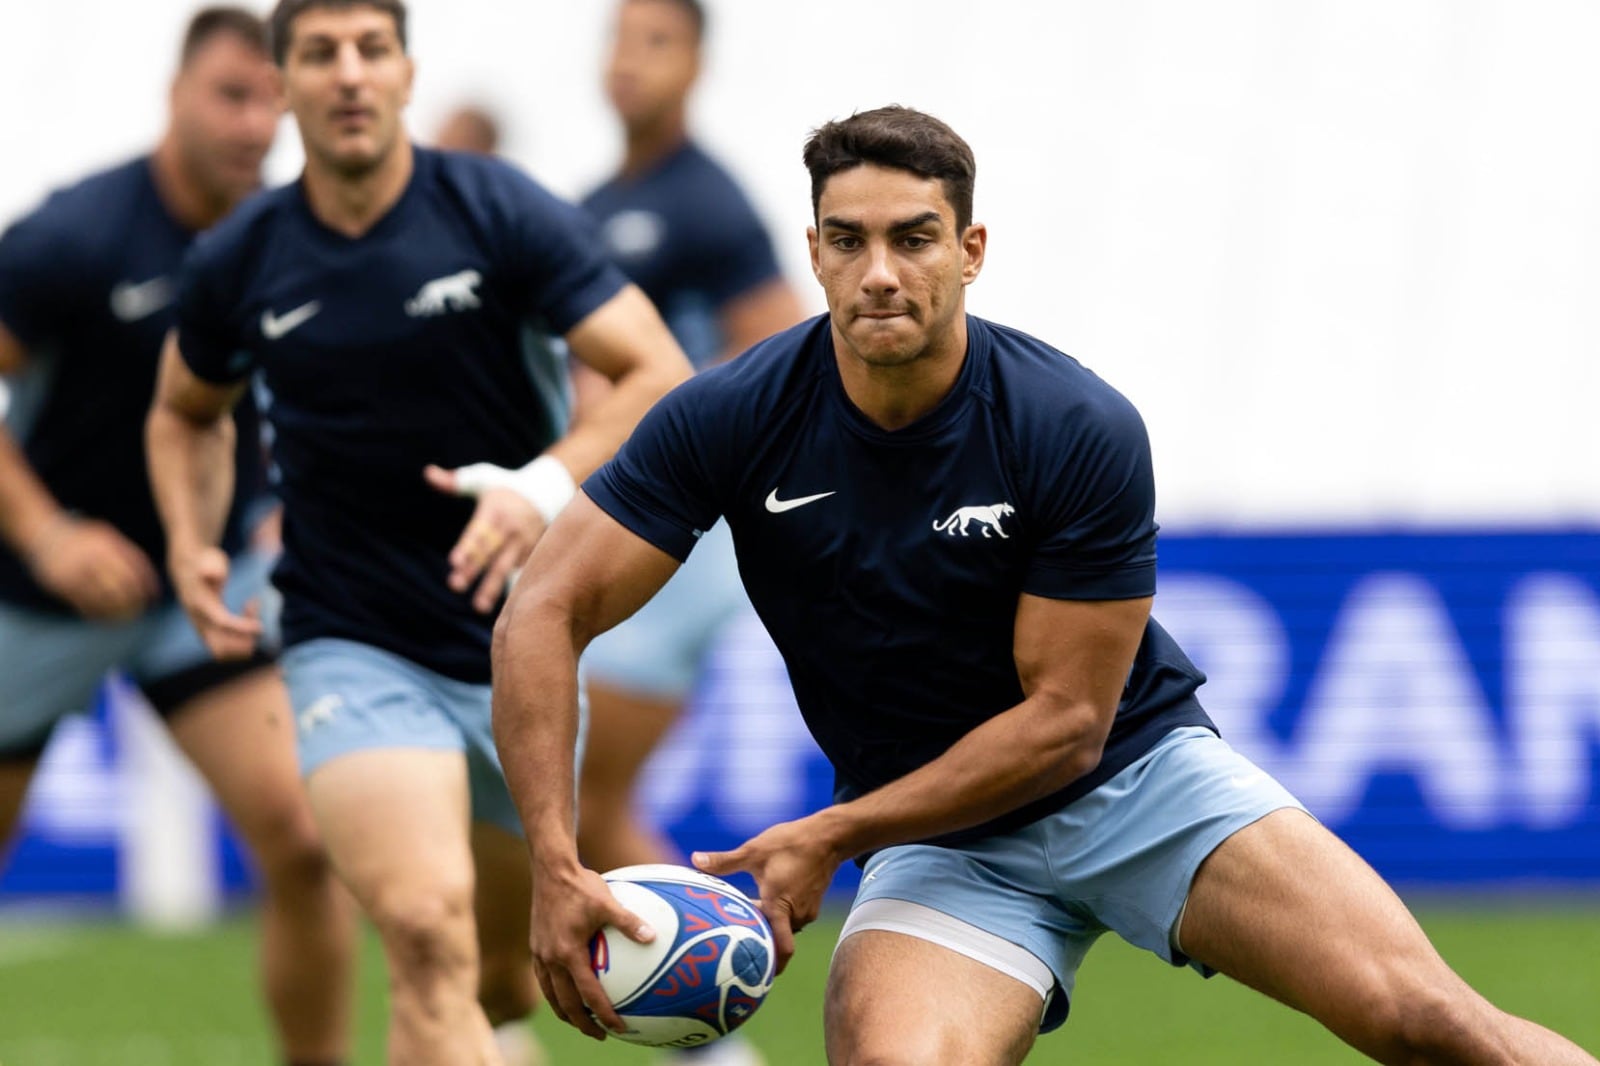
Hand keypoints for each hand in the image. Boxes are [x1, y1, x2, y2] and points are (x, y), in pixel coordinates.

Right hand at [28, 515, 159, 620]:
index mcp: (105, 545)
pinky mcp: (62, 586)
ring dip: (118, 612)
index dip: (147, 584)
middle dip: (134, 600)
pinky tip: (107, 619)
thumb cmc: (85, 538)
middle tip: (142, 608)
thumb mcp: (106, 536)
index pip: (132, 568)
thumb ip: (128, 554)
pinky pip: (84, 606)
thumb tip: (151, 581)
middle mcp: (90, 559)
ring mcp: (74, 573)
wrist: (45, 535)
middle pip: (119, 586)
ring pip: (102, 600)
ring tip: (128, 618)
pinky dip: (98, 615)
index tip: (154, 596)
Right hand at [168, 543, 261, 659]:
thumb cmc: (203, 562)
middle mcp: (199, 622)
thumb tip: (213, 574)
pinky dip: (239, 639)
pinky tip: (248, 613)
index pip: (222, 623)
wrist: (187, 568)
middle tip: (256, 624)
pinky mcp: (209, 632)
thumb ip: (212, 567)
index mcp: (200, 605)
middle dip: (242, 644)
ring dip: (242, 642)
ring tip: (251, 612)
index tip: (260, 627)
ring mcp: (202, 629)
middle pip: (219, 649)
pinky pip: (225, 646)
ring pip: (222, 652)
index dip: (242, 628)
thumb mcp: (209, 560)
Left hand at [424, 464, 545, 613]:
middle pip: (489, 551)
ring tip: (479, 607)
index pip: (478, 531)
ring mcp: (524, 543)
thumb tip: (428, 473)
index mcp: (495, 511)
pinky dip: (513, 590)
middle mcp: (510, 528)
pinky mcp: (533, 553)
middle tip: (455, 585)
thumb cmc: (506, 486)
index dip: (467, 546)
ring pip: (505, 567)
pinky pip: (521, 573)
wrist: (548, 491)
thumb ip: (455, 481)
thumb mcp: (483, 478)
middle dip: (473, 569)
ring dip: (492, 587)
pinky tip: (507, 609)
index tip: (455, 561)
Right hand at [529, 863, 655, 1040]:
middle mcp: (551, 958)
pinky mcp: (536, 946)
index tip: (618, 1028)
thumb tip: (652, 936)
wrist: (550, 869)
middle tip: (600, 1035)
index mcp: (568, 953)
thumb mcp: (608, 902)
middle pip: (565, 1004)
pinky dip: (554, 992)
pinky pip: (544, 979)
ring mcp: (540, 953)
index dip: (603, 1014)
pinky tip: (566, 991)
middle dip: (582, 1024)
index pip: (588, 994)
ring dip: (565, 1012)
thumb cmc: (581, 885)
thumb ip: (629, 922)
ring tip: (580, 1021)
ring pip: (550, 994)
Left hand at [693, 815, 844, 973]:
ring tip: (745, 917)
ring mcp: (806, 911)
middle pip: (775, 938)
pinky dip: (777, 913)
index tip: (754, 977)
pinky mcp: (811, 904)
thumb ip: (725, 861)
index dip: (770, 966)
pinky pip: (790, 917)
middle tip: (734, 939)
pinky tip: (762, 901)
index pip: (781, 949)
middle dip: (757, 938)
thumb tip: (694, 860)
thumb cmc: (791, 843)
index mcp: (780, 906)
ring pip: (782, 926)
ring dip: (767, 923)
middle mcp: (796, 914)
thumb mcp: (754, 850)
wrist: (827, 837)